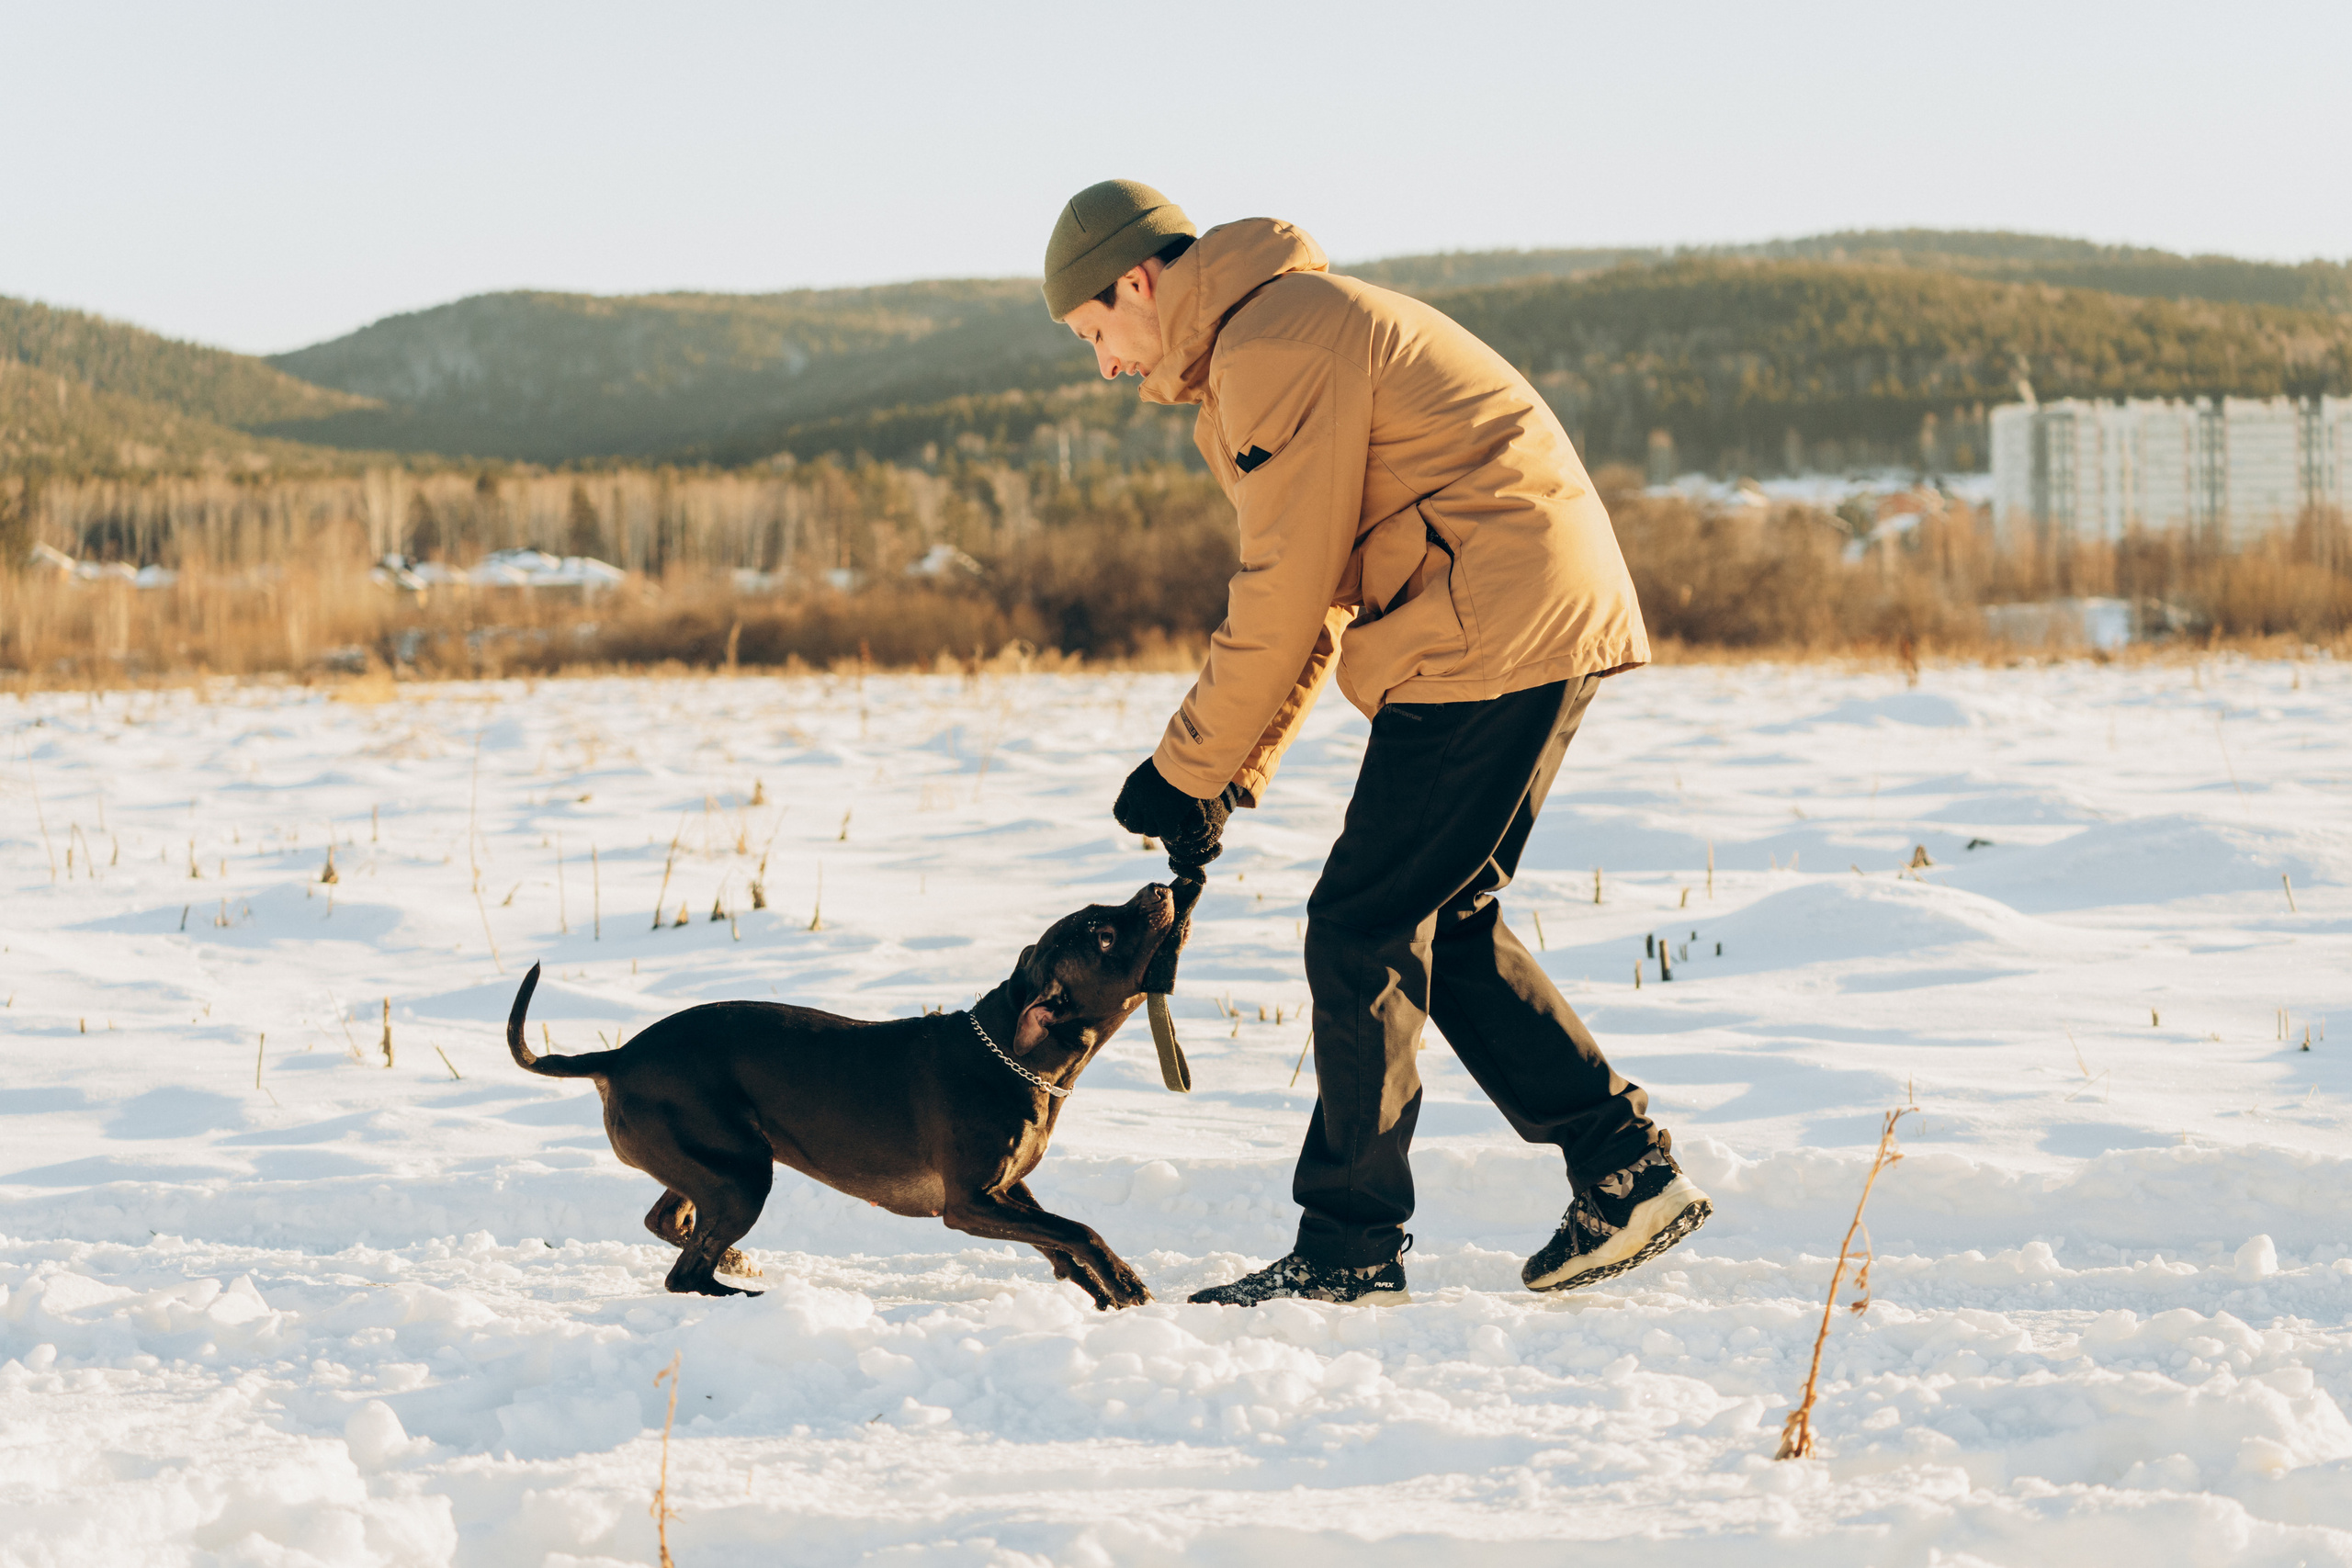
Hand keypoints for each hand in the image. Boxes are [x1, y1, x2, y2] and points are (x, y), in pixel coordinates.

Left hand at [1112, 759, 1237, 872]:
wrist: (1187, 759)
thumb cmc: (1175, 758)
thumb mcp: (1152, 768)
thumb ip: (1146, 784)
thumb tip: (1150, 791)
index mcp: (1131, 787)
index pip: (1119, 813)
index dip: (1127, 820)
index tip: (1139, 819)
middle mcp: (1137, 801)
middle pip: (1133, 826)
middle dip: (1143, 827)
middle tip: (1156, 823)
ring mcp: (1151, 811)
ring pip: (1150, 832)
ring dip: (1159, 829)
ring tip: (1170, 823)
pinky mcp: (1167, 818)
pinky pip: (1167, 835)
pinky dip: (1173, 834)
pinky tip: (1179, 829)